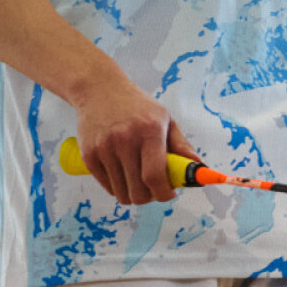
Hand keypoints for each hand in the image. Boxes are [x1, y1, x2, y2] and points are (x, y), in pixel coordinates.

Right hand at [71, 65, 193, 206]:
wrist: (99, 90)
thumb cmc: (136, 106)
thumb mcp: (163, 118)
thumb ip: (181, 144)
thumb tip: (197, 166)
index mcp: (149, 131)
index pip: (155, 176)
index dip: (164, 193)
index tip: (168, 194)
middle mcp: (125, 140)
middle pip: (137, 191)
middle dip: (149, 197)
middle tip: (152, 188)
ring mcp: (104, 148)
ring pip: (121, 193)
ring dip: (132, 194)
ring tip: (136, 181)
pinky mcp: (89, 155)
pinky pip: (106, 186)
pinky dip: (116, 187)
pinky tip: (121, 173)